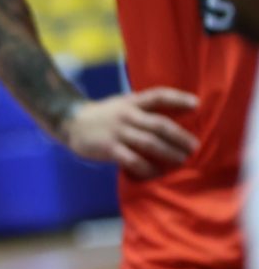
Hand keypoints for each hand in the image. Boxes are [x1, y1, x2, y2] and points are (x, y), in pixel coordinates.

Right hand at [59, 87, 198, 178]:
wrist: (70, 122)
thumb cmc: (102, 116)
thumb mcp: (121, 105)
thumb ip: (142, 110)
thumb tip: (172, 119)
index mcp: (131, 102)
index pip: (158, 96)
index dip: (178, 98)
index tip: (197, 104)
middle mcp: (127, 115)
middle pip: (159, 124)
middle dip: (180, 136)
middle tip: (194, 147)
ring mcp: (117, 132)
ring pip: (149, 143)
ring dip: (169, 152)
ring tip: (182, 160)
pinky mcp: (108, 148)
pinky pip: (132, 160)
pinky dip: (146, 168)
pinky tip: (156, 173)